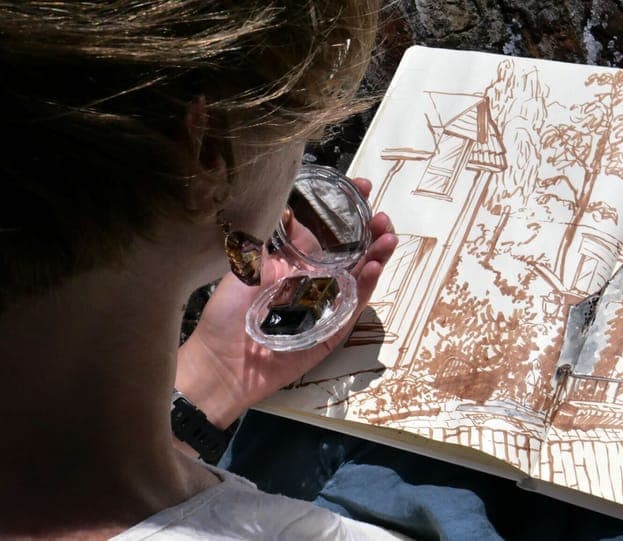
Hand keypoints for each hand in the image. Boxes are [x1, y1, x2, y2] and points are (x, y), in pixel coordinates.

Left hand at [176, 178, 397, 428]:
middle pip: (353, 250)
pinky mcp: (335, 328)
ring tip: (388, 235)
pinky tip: (373, 266)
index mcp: (296, 262)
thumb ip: (270, 240)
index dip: (347, 209)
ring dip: (377, 253)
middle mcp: (316, 280)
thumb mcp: (245, 267)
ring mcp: (328, 303)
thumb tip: (291, 208)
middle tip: (381, 214)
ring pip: (361, 274)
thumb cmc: (228, 314)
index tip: (362, 186)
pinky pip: (356, 304)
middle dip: (371, 230)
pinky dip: (367, 285)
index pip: (328, 230)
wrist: (224, 363)